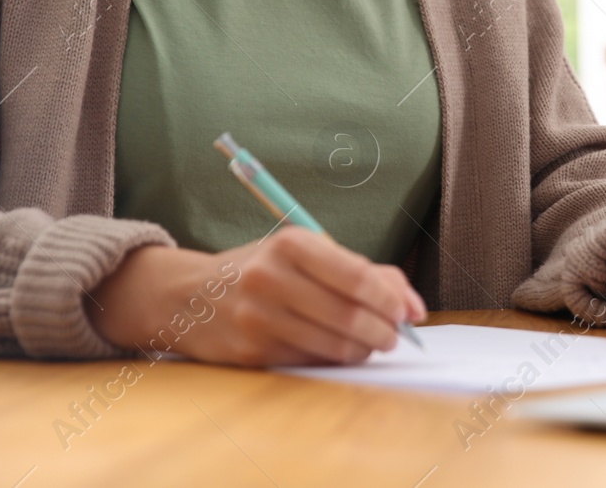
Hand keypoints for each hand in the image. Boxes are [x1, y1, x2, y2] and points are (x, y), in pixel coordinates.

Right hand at [87, 226, 425, 365]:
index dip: (390, 299)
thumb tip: (414, 308)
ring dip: (363, 350)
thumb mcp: (306, 253)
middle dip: (384, 330)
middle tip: (394, 336)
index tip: (407, 312)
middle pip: (348, 315)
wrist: (191, 296)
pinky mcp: (251, 352)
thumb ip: (363, 271)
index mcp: (290, 243)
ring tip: (371, 344)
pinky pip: (310, 361)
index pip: (355, 276)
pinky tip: (339, 350)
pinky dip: (334, 359)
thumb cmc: (265, 269)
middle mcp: (270, 278)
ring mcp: (257, 318)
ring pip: (332, 344)